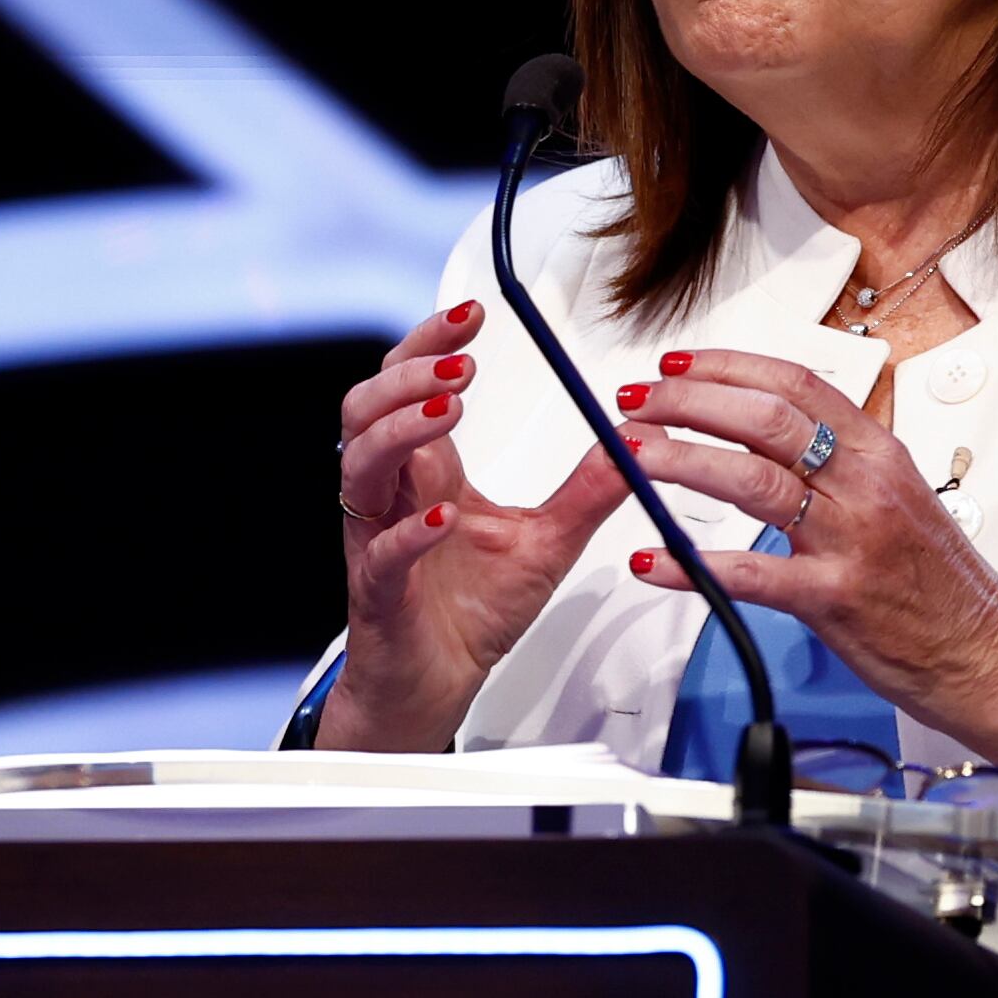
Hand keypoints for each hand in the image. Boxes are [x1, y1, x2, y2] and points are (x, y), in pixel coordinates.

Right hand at [319, 298, 645, 751]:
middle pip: (368, 407)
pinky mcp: (379, 590)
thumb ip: (588, 490)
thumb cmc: (469, 612)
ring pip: (360, 464)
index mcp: (427, 470)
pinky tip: (442, 516)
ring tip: (448, 412)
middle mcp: (393, 493)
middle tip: (462, 361)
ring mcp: (378, 537)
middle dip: (409, 373)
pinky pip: (381, 552)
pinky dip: (409, 530)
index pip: (412, 385)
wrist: (437, 682)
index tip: (474, 315)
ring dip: (401, 431)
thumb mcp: (548, 540)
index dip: (433, 342)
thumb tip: (636, 442)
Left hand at [613, 349, 997, 795]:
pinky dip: (691, 566)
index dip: (727, 367)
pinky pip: (749, 575)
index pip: (795, 384)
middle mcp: (864, 484)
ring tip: (629, 454)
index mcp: (877, 451)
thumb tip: (771, 429)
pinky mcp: (833, 598)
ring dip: (679, 461)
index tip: (677, 364)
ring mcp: (849, 539)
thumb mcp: (894, 495)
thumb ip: (838, 460)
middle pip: (764, 420)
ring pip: (751, 480)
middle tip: (639, 403)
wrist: (987, 651)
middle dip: (689, 403)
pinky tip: (651, 558)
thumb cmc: (936, 581)